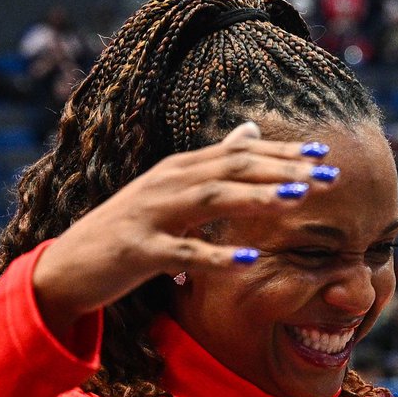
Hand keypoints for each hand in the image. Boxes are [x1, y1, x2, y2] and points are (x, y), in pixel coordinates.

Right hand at [31, 123, 336, 340]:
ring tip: (295, 199)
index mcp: (180, 170)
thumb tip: (251, 130)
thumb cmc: (132, 231)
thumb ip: (213, 166)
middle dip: (281, 170)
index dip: (282, 152)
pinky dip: (215, 256)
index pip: (239, 152)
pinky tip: (248, 261)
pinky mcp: (139, 251)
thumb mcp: (173, 192)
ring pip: (210, 200)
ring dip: (255, 197)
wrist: (70, 266)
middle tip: (327, 177)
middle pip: (231, 169)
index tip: (324, 154)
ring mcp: (151, 214)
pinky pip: (183, 253)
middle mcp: (166, 183)